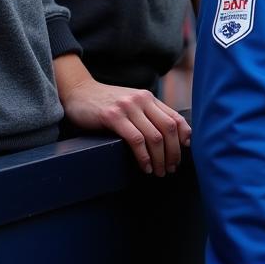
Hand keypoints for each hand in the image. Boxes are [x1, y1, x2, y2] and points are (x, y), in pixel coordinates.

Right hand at [57, 59, 190, 175]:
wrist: (78, 92)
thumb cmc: (105, 103)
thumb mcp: (131, 104)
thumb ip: (147, 114)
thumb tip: (167, 136)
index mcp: (149, 98)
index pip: (175, 117)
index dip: (184, 136)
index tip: (186, 151)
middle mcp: (142, 100)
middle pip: (168, 128)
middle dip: (174, 152)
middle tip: (172, 168)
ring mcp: (128, 107)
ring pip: (154, 136)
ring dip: (160, 158)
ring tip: (160, 172)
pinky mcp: (113, 117)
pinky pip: (136, 140)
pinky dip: (144, 157)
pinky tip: (146, 167)